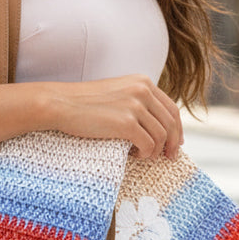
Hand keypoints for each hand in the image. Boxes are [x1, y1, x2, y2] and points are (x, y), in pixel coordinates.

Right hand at [47, 74, 182, 159]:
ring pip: (161, 136)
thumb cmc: (84, 102)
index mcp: (143, 81)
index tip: (176, 143)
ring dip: (155, 151)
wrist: (60, 103)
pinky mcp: (126, 123)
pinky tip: (133, 154)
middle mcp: (143, 90)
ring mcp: (135, 106)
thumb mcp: (117, 92)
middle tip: (169, 157)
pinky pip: (148, 145)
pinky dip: (144, 154)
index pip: (172, 108)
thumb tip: (157, 123)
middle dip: (173, 144)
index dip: (177, 129)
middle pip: (171, 123)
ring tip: (142, 155)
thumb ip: (137, 100)